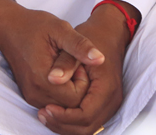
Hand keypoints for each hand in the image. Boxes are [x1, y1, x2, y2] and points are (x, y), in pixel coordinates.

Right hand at [0, 0, 103, 109]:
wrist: (8, 27)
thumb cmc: (34, 25)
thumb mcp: (60, 29)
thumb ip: (80, 46)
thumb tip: (100, 59)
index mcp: (43, 80)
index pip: (77, 98)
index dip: (83, 80)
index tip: (77, 60)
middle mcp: (35, 94)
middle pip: (70, 106)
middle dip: (78, 86)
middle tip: (73, 62)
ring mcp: (31, 97)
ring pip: (63, 106)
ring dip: (70, 89)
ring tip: (66, 65)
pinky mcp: (30, 95)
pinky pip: (54, 102)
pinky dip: (62, 91)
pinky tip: (60, 71)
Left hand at [39, 3, 134, 134]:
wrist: (109, 30)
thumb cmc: (94, 35)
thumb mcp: (75, 44)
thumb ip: (65, 63)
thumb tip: (52, 79)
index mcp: (107, 87)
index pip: (86, 116)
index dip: (64, 117)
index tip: (46, 108)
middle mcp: (112, 99)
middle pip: (87, 127)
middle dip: (63, 125)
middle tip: (43, 114)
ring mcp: (110, 103)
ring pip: (87, 128)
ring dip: (66, 125)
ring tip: (45, 114)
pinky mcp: (104, 103)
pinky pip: (89, 121)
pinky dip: (72, 121)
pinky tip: (55, 111)